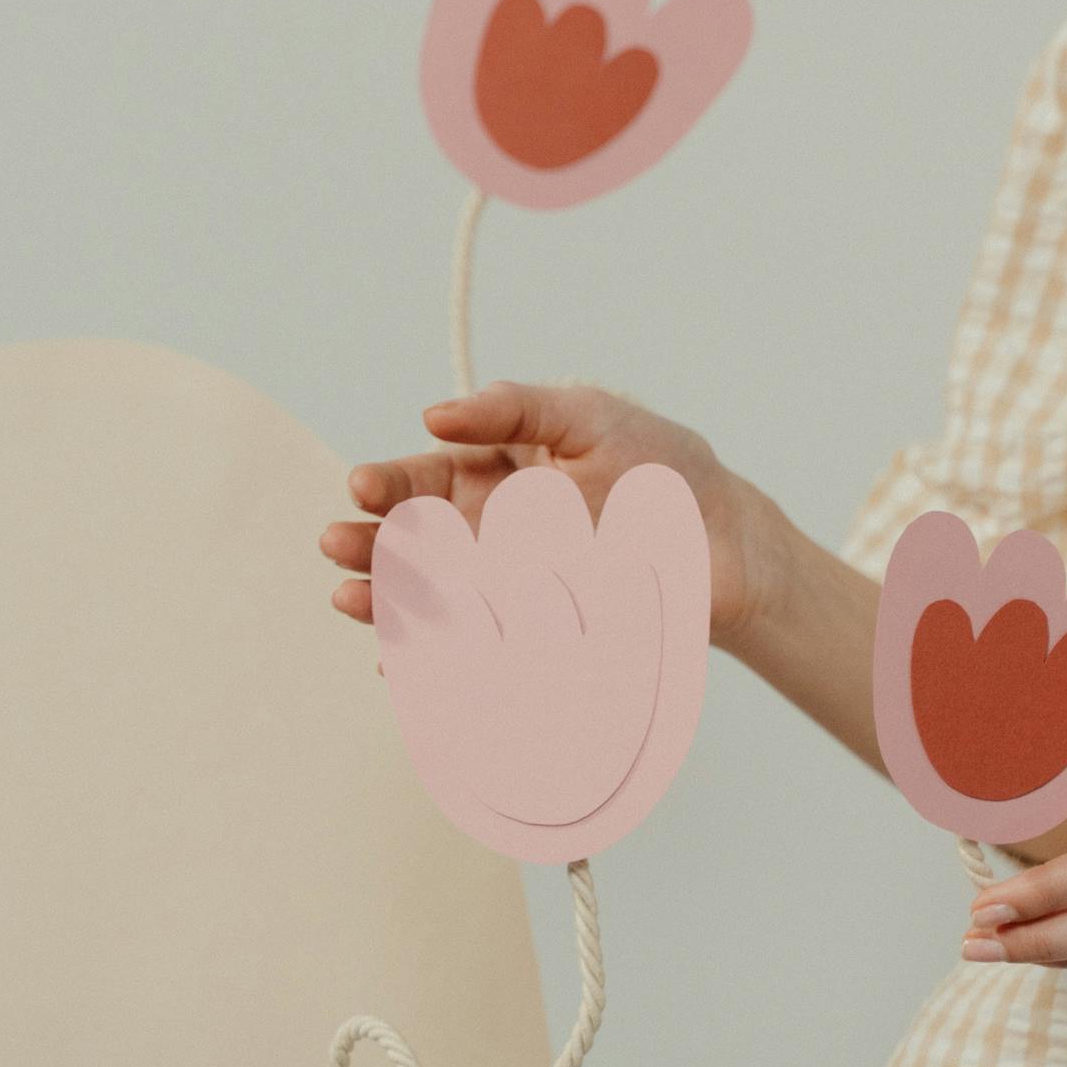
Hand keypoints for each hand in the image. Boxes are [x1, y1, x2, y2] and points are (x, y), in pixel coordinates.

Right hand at [319, 377, 790, 653]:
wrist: (727, 543)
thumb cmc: (659, 466)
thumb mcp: (589, 414)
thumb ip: (514, 406)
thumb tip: (434, 412)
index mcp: (492, 474)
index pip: (423, 480)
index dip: (388, 484)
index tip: (363, 487)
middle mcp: (486, 536)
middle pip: (411, 544)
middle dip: (369, 545)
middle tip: (339, 545)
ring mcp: (503, 592)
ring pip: (427, 600)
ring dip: (384, 602)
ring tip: (352, 601)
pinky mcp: (529, 639)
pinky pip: (469, 653)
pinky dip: (432, 659)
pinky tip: (399, 660)